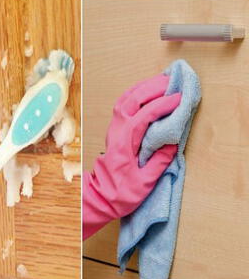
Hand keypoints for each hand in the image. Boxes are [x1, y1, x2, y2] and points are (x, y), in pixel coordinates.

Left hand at [83, 74, 180, 239]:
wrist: (99, 197)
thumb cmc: (121, 193)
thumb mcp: (145, 183)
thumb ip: (159, 161)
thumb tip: (172, 142)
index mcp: (124, 143)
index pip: (143, 117)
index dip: (161, 105)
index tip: (179, 98)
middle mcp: (116, 132)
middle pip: (131, 101)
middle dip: (151, 88)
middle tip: (172, 82)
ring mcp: (113, 129)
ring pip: (125, 100)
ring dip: (142, 88)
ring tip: (161, 82)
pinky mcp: (114, 131)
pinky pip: (123, 106)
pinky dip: (135, 95)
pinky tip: (147, 93)